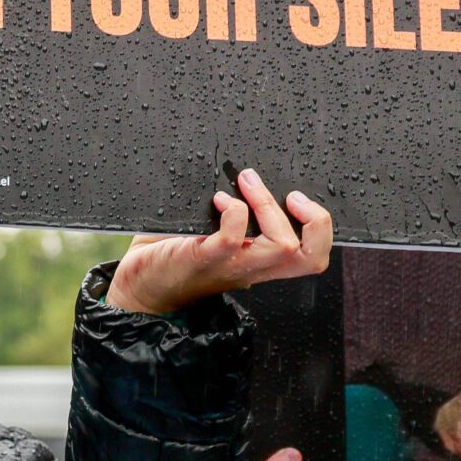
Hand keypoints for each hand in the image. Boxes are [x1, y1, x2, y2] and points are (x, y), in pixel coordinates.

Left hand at [107, 168, 331, 316]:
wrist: (139, 286)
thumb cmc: (175, 255)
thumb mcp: (215, 236)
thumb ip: (234, 215)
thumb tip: (243, 173)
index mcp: (260, 262)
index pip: (312, 258)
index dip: (321, 229)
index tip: (300, 199)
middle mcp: (252, 268)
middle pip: (311, 258)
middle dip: (315, 221)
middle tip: (292, 195)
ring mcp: (230, 266)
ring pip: (280, 247)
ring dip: (268, 207)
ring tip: (247, 183)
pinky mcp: (201, 259)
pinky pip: (232, 239)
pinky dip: (233, 212)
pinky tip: (218, 201)